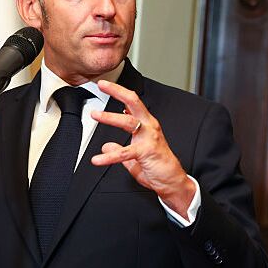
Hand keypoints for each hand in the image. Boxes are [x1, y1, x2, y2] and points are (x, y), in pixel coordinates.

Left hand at [90, 80, 195, 216]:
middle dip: (117, 91)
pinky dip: (109, 156)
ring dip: (110, 117)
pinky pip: (125, 152)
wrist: (173, 182)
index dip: (119, 92)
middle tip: (101, 85)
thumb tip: (107, 146)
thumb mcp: (133, 158)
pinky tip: (97, 159)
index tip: (105, 86)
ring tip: (95, 115)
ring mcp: (150, 138)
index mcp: (147, 125)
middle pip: (134, 102)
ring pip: (129, 121)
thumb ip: (120, 149)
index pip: (133, 104)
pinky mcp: (147, 152)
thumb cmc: (158, 168)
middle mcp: (150, 127)